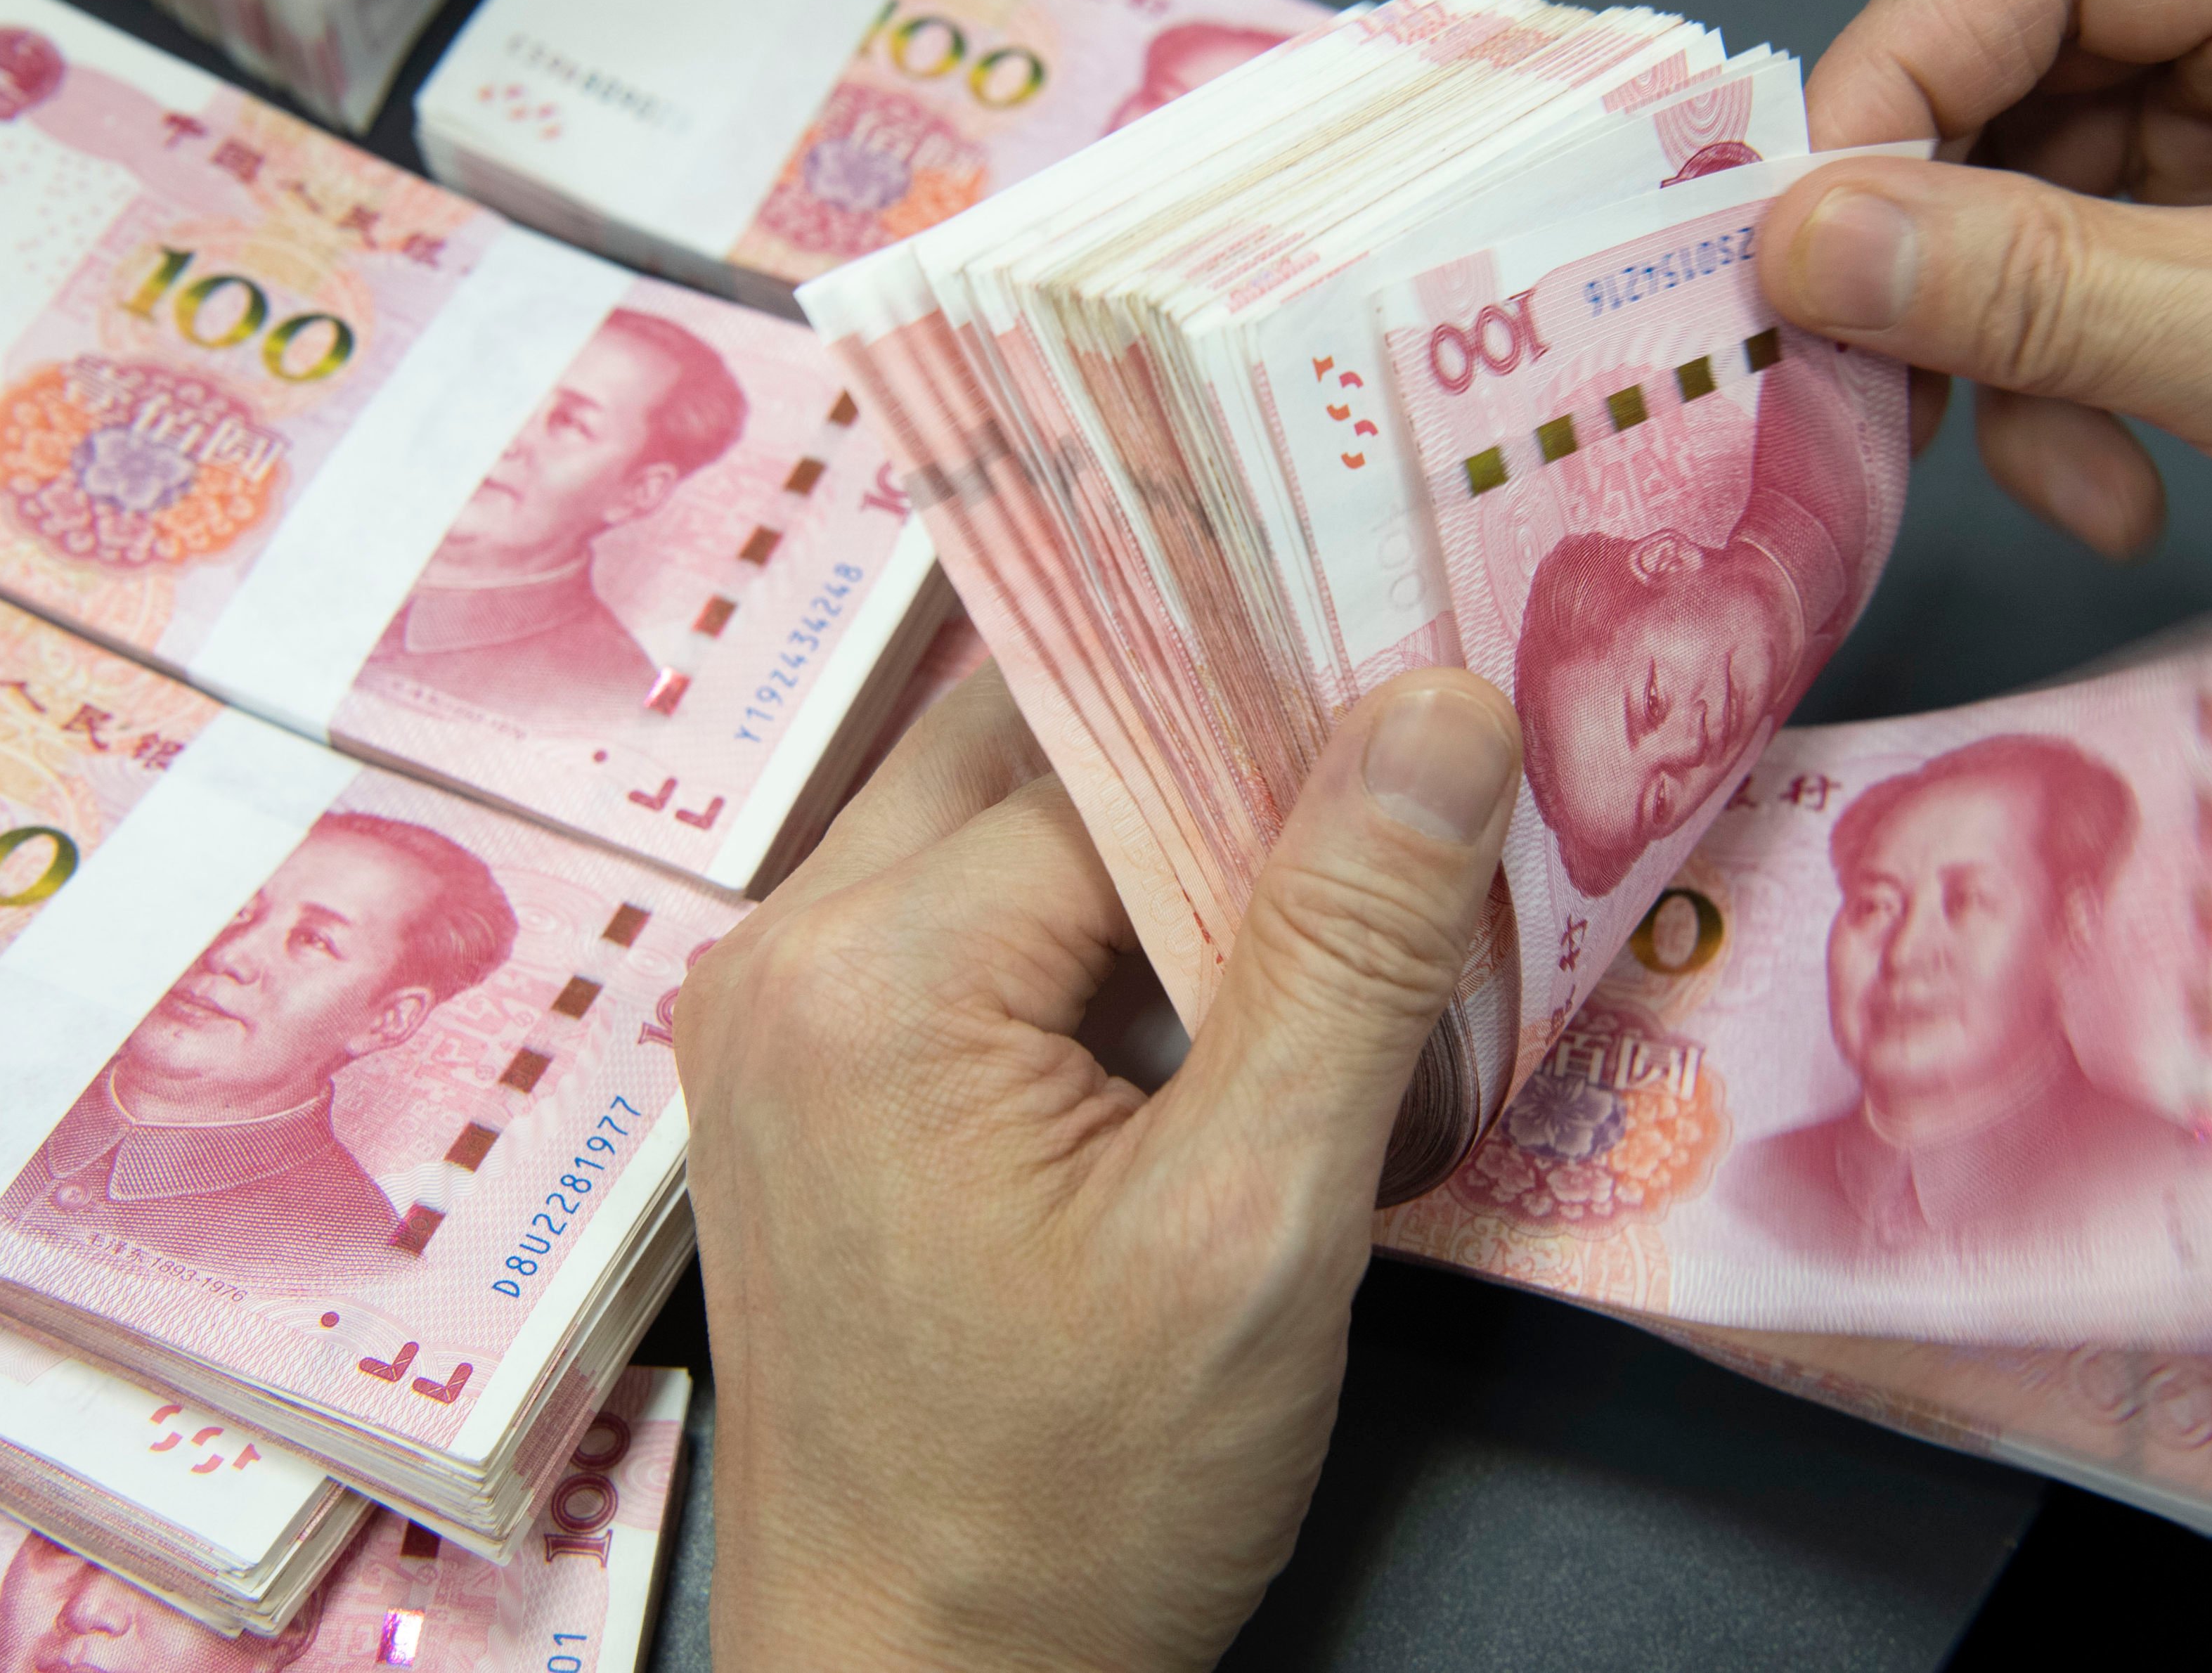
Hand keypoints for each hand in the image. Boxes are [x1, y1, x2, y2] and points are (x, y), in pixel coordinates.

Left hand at [674, 662, 1518, 1669]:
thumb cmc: (1076, 1500)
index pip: (1111, 755)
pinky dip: (1075, 935)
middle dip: (1200, 766)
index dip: (1277, 751)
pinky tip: (1197, 1006)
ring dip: (1142, 855)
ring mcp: (771, 1025)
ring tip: (1306, 914)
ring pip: (984, 834)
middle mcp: (779, 958)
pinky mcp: (800, 1090)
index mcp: (871, 969)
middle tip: (1372, 805)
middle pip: (1021, 759)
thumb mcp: (1254, 1226)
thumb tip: (1440, 712)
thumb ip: (1349, 952)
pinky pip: (947, 933)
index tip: (1421, 761)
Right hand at [1755, 0, 2211, 723]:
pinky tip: (2120, 488)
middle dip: (1944, 237)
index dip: (1902, 72)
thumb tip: (1817, 235)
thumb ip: (2037, 282)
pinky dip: (2071, 400)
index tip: (1804, 223)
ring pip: (2045, 201)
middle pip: (2035, 71)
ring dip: (2011, 350)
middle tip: (1866, 360)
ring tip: (2064, 471)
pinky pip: (2100, 296)